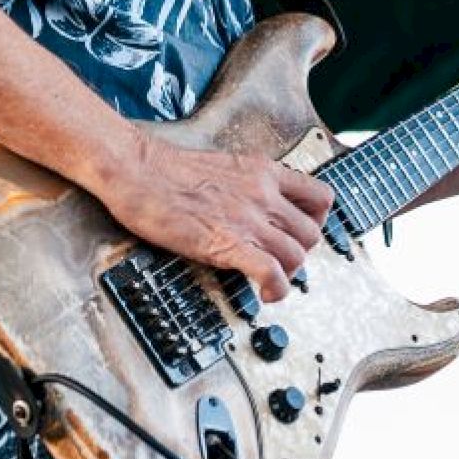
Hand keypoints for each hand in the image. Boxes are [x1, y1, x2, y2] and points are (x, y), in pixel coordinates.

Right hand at [104, 131, 332, 302]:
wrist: (139, 170)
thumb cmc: (167, 169)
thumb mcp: (224, 166)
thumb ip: (247, 184)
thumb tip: (253, 204)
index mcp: (263, 172)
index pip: (319, 196)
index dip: (317, 221)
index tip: (301, 231)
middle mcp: (263, 194)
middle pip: (312, 233)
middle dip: (300, 252)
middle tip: (280, 259)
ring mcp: (248, 219)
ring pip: (297, 256)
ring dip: (287, 273)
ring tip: (270, 278)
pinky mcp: (228, 243)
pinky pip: (271, 272)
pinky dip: (275, 289)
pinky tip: (266, 293)